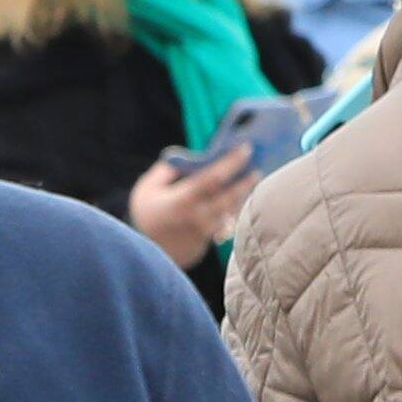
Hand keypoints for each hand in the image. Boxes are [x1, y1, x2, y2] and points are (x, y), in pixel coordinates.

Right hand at [127, 147, 257, 263]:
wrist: (143, 253)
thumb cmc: (145, 214)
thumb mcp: (147, 188)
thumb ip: (167, 170)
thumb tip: (190, 155)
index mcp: (180, 200)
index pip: (212, 177)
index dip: (231, 162)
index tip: (246, 148)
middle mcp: (195, 216)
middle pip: (229, 197)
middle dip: (245, 181)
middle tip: (258, 167)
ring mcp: (203, 232)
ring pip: (231, 211)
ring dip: (244, 195)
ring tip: (253, 179)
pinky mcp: (208, 241)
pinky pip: (228, 222)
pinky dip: (236, 208)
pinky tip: (243, 196)